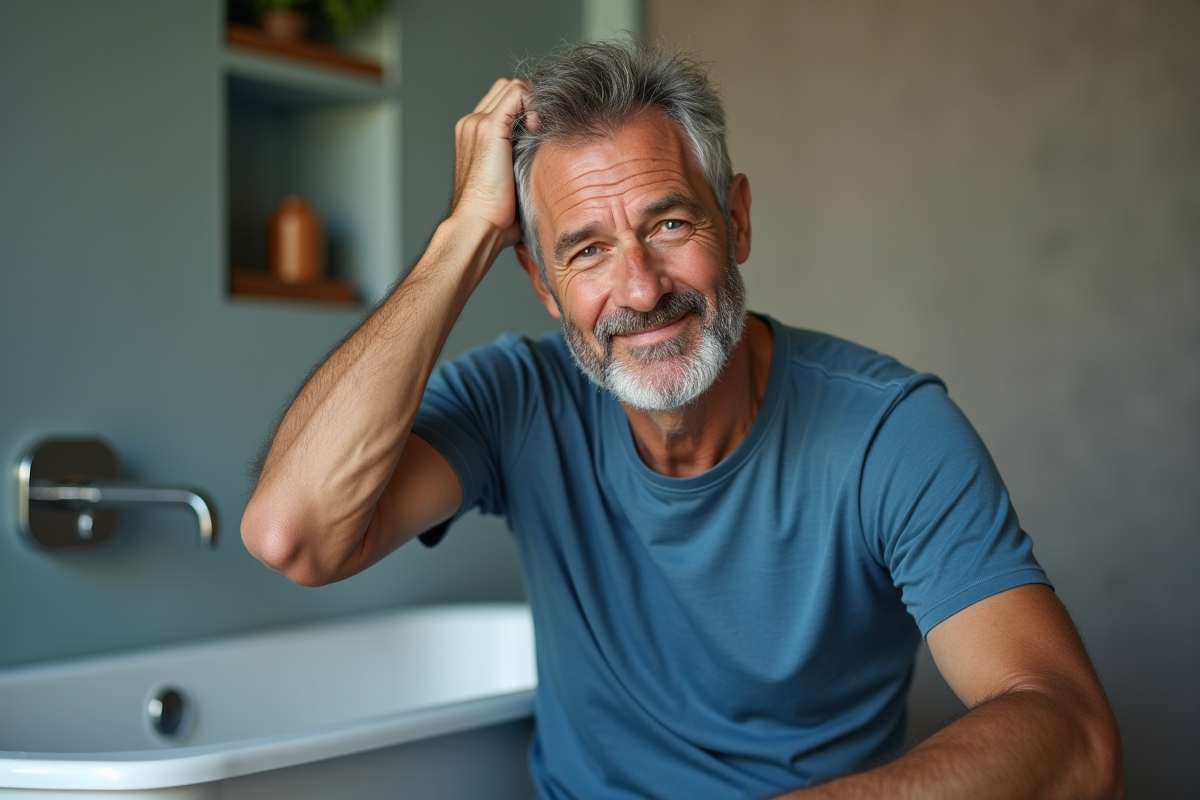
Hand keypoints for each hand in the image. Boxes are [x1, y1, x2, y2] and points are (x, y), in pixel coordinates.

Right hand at [451, 78, 529, 248]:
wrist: (477, 227)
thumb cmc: (495, 217)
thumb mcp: (511, 183)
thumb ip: (521, 162)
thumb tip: (548, 162)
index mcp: (473, 136)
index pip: (503, 102)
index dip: (526, 109)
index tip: (540, 133)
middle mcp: (471, 124)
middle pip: (507, 89)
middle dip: (531, 102)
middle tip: (543, 129)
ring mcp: (477, 123)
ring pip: (513, 87)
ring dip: (533, 102)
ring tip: (541, 130)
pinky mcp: (488, 128)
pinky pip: (517, 93)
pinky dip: (534, 103)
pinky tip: (539, 128)